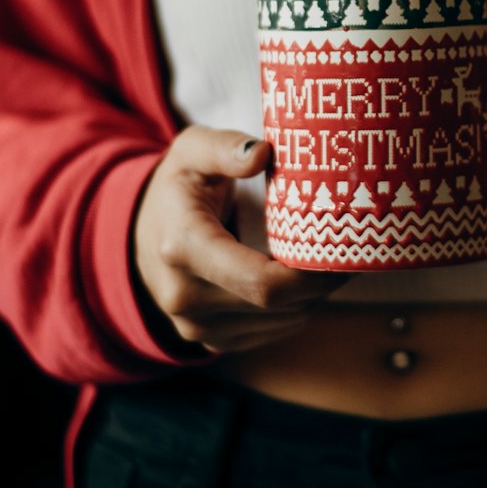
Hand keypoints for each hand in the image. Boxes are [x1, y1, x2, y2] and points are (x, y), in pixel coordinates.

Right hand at [133, 125, 346, 353]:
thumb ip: (225, 147)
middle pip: (276, 305)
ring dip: (309, 297)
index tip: (340, 250)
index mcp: (183, 246)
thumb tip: (262, 154)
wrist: (143, 234)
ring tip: (318, 262)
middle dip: (318, 283)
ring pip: (278, 322)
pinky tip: (293, 282)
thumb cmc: (178, 188)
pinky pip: (269, 333)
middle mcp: (184, 295)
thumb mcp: (193, 150)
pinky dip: (291, 311)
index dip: (310, 276)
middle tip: (344, 252)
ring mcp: (194, 325)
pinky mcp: (209, 340)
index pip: (260, 282)